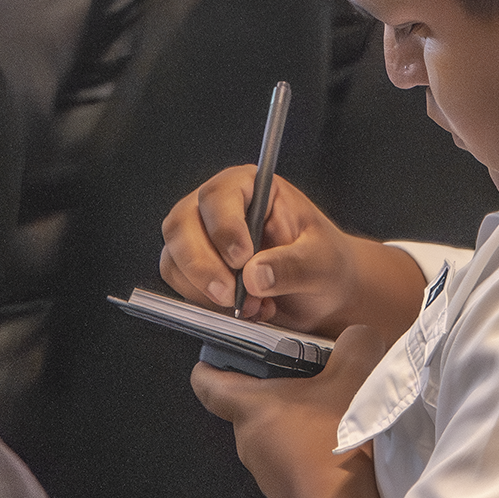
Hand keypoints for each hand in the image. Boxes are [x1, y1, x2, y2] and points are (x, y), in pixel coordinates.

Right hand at [160, 167, 425, 340]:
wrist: (321, 293)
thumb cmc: (323, 263)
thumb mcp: (322, 262)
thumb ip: (292, 265)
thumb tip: (254, 275)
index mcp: (251, 187)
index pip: (219, 196)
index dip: (224, 227)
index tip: (242, 259)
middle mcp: (218, 208)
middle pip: (182, 226)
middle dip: (203, 267)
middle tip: (232, 296)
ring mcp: (200, 237)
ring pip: (174, 259)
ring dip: (206, 291)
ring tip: (252, 306)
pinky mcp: (194, 269)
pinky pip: (180, 285)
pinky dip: (206, 304)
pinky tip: (244, 310)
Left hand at [190, 325, 390, 497]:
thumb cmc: (333, 441)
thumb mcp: (353, 378)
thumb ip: (354, 346)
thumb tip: (356, 337)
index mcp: (249, 408)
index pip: (207, 384)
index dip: (209, 365)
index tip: (220, 355)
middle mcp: (247, 440)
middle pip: (249, 407)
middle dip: (275, 389)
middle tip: (306, 372)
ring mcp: (265, 471)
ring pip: (273, 434)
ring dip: (297, 421)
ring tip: (333, 408)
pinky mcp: (285, 493)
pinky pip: (290, 460)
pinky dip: (309, 448)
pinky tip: (340, 441)